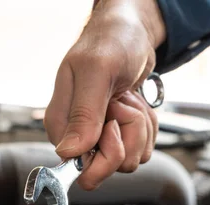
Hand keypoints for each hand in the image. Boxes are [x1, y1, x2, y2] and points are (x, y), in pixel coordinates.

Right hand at [44, 0, 165, 189]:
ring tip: (128, 97)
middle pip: (110, 167)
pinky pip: (142, 149)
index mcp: (60, 125)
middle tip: (122, 103)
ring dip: (141, 127)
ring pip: (130, 159)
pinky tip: (136, 102)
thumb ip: (84, 113)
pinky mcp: (119, 136)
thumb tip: (69, 152)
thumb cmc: (110, 42)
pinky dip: (148, 125)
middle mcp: (77, 136)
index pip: (81, 166)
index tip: (112, 120)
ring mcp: (99, 138)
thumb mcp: (97, 71)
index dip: (106, 150)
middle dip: (129, 135)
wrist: (131, 33)